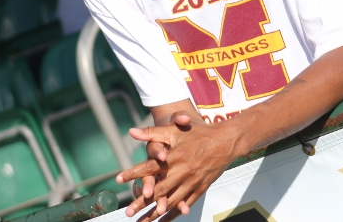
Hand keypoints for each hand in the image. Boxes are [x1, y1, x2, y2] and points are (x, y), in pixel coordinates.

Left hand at [117, 117, 240, 221]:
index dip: (133, 173)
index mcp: (172, 157)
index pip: (148, 167)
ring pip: (170, 201)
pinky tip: (163, 221)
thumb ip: (152, 132)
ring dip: (155, 213)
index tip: (118, 179)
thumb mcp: (174, 129)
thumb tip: (131, 131)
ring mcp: (191, 182)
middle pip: (158, 190)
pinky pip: (184, 204)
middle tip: (127, 212)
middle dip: (141, 202)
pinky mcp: (199, 188)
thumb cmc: (198, 133)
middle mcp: (180, 172)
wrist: (225, 141)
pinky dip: (173, 214)